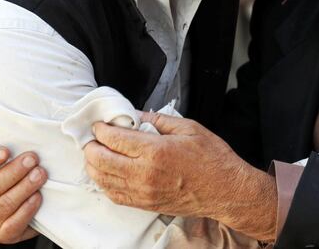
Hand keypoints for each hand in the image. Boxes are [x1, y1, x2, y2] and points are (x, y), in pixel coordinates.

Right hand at [0, 133, 44, 244]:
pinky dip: (27, 209)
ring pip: (4, 204)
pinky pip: (14, 223)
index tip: (6, 150)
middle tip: (32, 159)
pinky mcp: (2, 234)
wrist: (19, 212)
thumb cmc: (6, 180)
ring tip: (40, 174)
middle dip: (14, 171)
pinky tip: (38, 197)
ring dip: (24, 187)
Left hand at [86, 115, 277, 240]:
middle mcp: (145, 174)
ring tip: (96, 154)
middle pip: (101, 161)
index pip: (114, 139)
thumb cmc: (213, 159)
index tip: (100, 124)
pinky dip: (105, 183)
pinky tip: (107, 173)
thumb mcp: (189, 128)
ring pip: (103, 180)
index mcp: (155, 151)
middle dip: (91, 147)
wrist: (227, 190)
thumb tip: (136, 115)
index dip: (101, 129)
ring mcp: (144, 192)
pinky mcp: (146, 204)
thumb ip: (159, 120)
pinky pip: (115, 195)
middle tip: (94, 138)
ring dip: (94, 166)